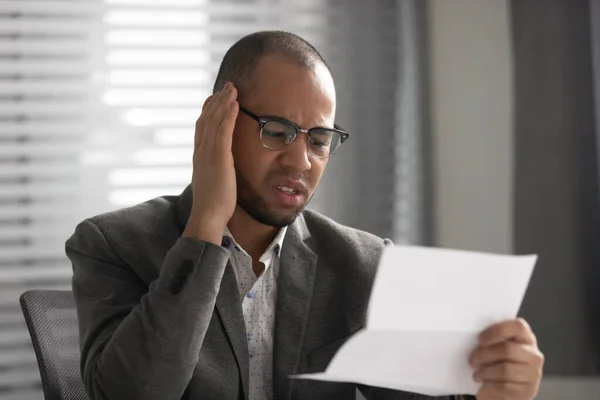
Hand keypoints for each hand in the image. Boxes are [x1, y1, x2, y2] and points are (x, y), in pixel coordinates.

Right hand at [183, 82, 238, 243]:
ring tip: (232, 88)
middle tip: (225, 87)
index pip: (202, 129)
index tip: (213, 99)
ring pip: (214, 121)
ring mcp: (208, 153)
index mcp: (200, 158)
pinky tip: (235, 103)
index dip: (207, 112)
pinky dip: (228, 115)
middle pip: (207, 119)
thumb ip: (216, 174)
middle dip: (216, 102)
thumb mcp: (214, 185)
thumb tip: (222, 173)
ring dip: (223, 102)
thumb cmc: (213, 207)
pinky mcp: (219, 157)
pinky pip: (224, 130)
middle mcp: (201, 152)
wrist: (207, 216)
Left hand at [469, 318, 543, 399]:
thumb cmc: (496, 364)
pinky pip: (504, 387)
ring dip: (485, 372)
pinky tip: (484, 385)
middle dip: (484, 355)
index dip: (497, 330)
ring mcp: (532, 374)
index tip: (480, 339)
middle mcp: (533, 355)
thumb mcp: (496, 348)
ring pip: (505, 370)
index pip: (518, 327)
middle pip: (507, 350)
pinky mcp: (527, 391)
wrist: (505, 390)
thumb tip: (471, 338)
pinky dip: (489, 386)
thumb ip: (490, 340)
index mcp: (525, 338)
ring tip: (477, 375)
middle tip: (472, 360)